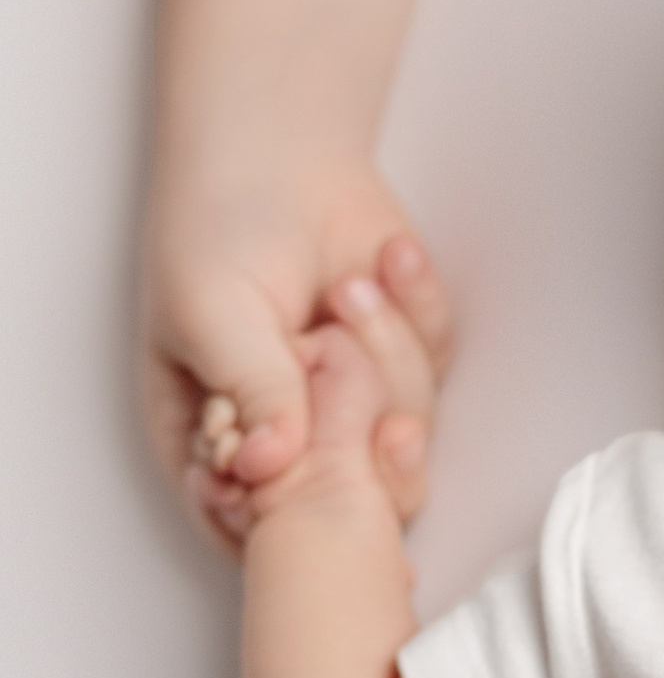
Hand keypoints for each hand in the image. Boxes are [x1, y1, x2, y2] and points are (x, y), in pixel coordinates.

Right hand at [142, 159, 453, 548]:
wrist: (279, 156)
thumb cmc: (217, 232)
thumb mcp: (212, 316)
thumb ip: (251, 394)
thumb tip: (272, 467)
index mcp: (219, 441)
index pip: (251, 520)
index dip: (284, 508)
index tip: (303, 451)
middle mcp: (290, 440)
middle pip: (347, 496)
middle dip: (357, 426)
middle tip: (340, 353)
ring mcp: (354, 407)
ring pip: (404, 432)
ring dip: (387, 351)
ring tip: (350, 286)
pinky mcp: (405, 367)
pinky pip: (436, 369)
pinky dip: (419, 310)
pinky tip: (389, 260)